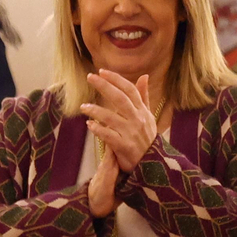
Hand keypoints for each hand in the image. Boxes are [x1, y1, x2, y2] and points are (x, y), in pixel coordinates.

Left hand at [83, 71, 156, 217]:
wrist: (152, 165)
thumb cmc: (147, 138)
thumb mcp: (148, 116)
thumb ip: (143, 96)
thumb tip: (143, 76)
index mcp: (142, 111)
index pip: (130, 90)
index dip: (116, 79)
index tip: (102, 71)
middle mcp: (137, 120)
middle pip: (120, 98)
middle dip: (105, 86)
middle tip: (90, 77)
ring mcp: (131, 133)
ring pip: (111, 117)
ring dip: (96, 110)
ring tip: (83, 107)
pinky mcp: (124, 147)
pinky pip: (108, 135)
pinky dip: (98, 129)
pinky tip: (89, 125)